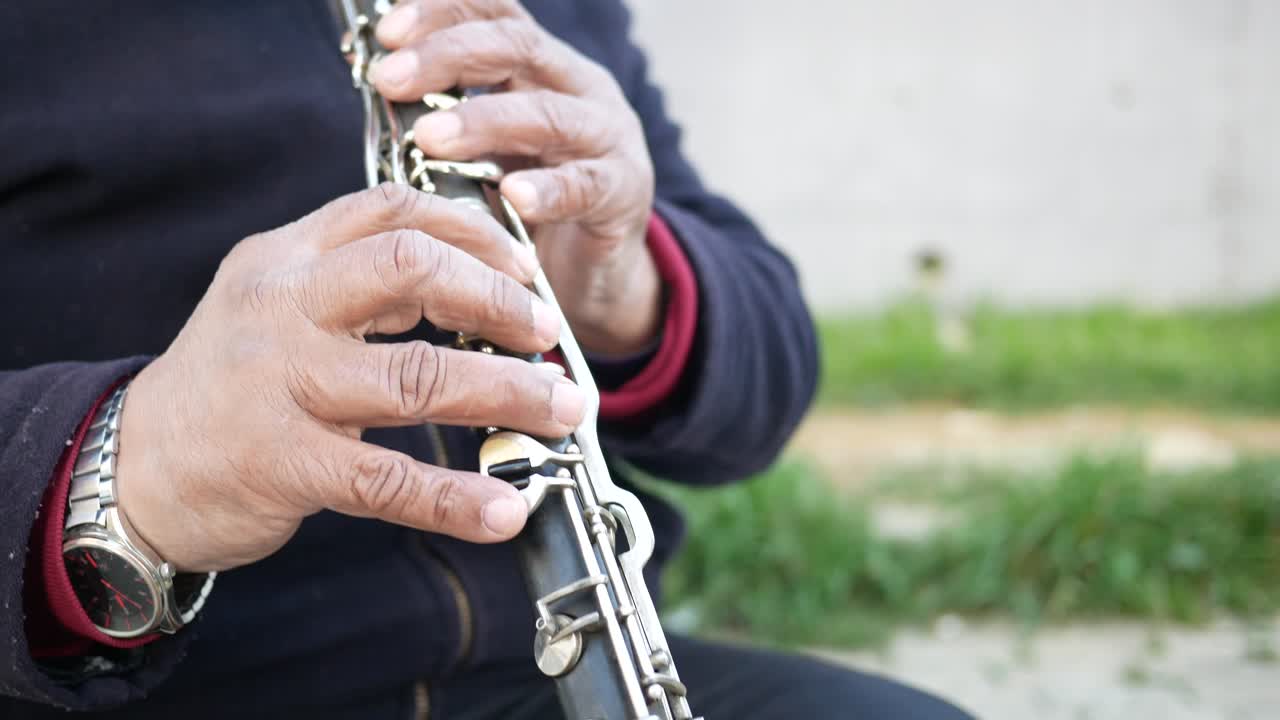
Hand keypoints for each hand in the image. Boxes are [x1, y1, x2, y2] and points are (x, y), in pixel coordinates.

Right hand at [115, 184, 587, 571]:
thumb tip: (472, 284)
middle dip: (497, 299)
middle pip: (410, 268)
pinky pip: (386, 480)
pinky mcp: (282, 463)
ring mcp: (281, 384)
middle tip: (548, 334)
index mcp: (285, 258)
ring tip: (563, 410)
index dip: (472, 231)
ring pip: (416, 377)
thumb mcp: (272, 302)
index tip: (524, 267)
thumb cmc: (227, 382)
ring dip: (506, 392)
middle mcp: (282, 307)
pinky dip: (454, 498)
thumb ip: (353, 282)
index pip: (391, 210)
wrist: (132, 465)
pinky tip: (502, 511)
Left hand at [371, 0, 661, 354]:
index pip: (494, 14)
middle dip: (447, 57)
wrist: (594, 274)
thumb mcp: (487, 150)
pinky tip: (513, 197)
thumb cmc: (529, 205)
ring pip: (549, 115)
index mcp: (542, 67)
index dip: (442, 11)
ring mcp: (608, 139)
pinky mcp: (623, 194)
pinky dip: (549, 190)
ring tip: (429, 139)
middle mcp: (580, 89)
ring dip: (484, 122)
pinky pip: (586, 186)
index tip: (384, 33)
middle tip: (389, 80)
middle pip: (517, 47)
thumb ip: (447, 116)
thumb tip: (376, 82)